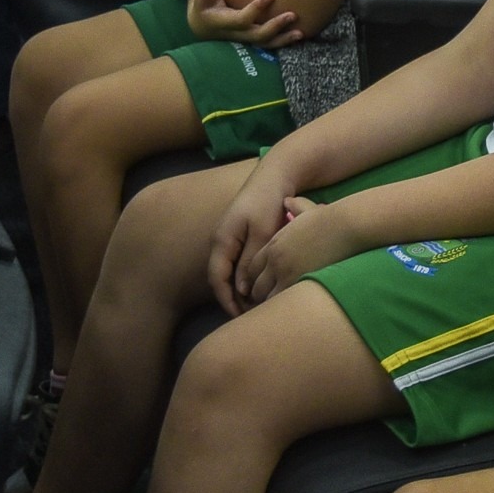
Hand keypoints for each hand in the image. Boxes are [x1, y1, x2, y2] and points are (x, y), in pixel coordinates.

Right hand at [184, 0, 301, 46]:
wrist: (202, 26)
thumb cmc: (203, 7)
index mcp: (222, 24)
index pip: (241, 19)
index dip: (255, 9)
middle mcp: (235, 35)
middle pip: (257, 35)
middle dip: (275, 26)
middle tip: (292, 15)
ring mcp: (244, 41)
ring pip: (265, 44)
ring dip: (283, 39)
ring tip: (301, 32)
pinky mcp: (252, 42)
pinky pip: (269, 45)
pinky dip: (283, 42)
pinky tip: (299, 35)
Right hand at [206, 156, 304, 314]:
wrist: (276, 175)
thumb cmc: (269, 201)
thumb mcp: (262, 232)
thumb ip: (251, 259)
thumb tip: (241, 288)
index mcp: (222, 240)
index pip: (217, 278)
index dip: (226, 300)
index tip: (239, 317)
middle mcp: (222, 240)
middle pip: (221, 278)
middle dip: (233, 299)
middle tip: (250, 317)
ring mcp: (231, 238)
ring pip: (230, 271)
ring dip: (240, 290)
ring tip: (256, 306)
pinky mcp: (242, 236)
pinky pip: (238, 262)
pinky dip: (246, 277)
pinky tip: (260, 286)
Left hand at [233, 196, 364, 308]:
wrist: (344, 226)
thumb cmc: (331, 219)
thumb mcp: (307, 210)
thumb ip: (295, 207)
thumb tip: (288, 200)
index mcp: (275, 244)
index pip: (252, 268)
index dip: (255, 280)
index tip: (262, 286)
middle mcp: (275, 260)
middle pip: (256, 286)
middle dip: (260, 295)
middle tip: (269, 303)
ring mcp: (285, 272)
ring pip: (266, 297)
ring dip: (271, 303)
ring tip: (279, 311)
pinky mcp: (299, 282)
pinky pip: (282, 301)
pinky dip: (283, 307)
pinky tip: (291, 310)